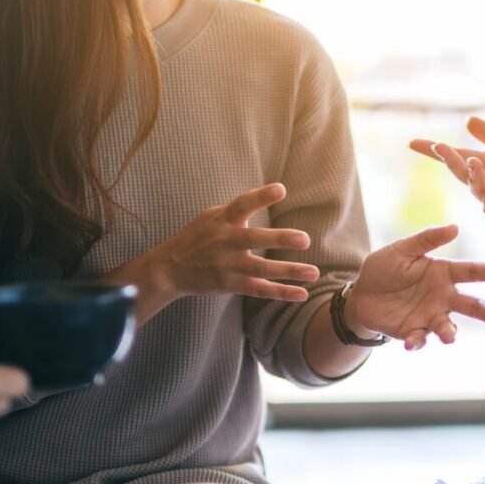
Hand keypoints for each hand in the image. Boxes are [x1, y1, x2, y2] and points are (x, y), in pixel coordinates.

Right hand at [144, 183, 319, 301]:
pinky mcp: (231, 285)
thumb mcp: (211, 216)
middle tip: (304, 239)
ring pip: (262, 269)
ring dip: (289, 271)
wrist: (170, 269)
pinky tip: (302, 293)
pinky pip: (260, 290)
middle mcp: (225, 242)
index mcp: (222, 220)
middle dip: (279, 239)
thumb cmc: (197, 237)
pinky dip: (281, 292)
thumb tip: (266, 196)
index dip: (260, 197)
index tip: (281, 189)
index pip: (241, 205)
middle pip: (253, 239)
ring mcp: (228, 265)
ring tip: (314, 272)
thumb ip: (237, 210)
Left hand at [345, 224, 484, 349]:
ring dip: (449, 333)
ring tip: (449, 338)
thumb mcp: (402, 250)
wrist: (360, 295)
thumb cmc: (384, 268)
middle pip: (473, 306)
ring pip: (449, 328)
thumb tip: (455, 228)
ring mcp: (430, 316)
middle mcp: (443, 297)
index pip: (473, 272)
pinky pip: (421, 339)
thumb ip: (426, 240)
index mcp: (443, 273)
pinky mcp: (414, 332)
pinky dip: (418, 342)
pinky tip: (410, 343)